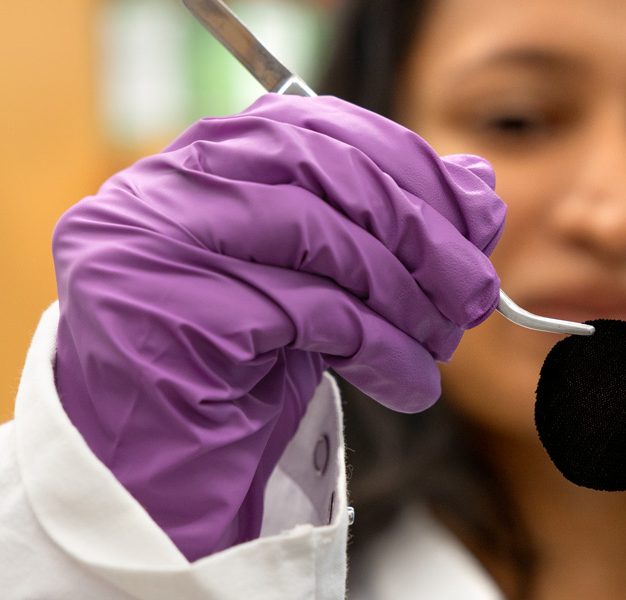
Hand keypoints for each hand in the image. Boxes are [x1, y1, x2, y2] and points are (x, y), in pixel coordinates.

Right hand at [51, 94, 503, 560]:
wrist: (152, 500)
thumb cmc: (230, 389)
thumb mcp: (316, 293)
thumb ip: (381, 231)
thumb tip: (479, 182)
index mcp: (189, 169)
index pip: (310, 125)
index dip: (407, 163)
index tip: (477, 215)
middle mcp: (153, 192)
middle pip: (319, 169)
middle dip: (418, 228)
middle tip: (476, 290)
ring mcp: (146, 247)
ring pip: (319, 236)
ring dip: (404, 295)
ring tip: (440, 342)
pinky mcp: (162, 314)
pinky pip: (308, 311)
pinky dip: (379, 347)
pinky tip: (408, 381)